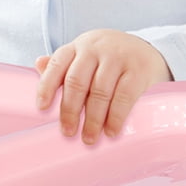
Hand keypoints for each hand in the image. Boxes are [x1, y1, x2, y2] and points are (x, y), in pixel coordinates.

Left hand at [36, 30, 170, 143]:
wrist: (147, 49)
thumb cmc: (108, 58)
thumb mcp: (84, 56)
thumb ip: (62, 65)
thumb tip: (37, 64)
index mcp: (78, 46)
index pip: (57, 64)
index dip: (47, 86)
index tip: (42, 108)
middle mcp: (96, 49)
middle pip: (77, 81)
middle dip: (70, 110)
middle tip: (68, 132)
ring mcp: (118, 57)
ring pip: (100, 91)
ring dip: (93, 119)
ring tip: (89, 138)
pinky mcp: (138, 70)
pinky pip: (124, 96)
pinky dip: (116, 117)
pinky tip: (111, 131)